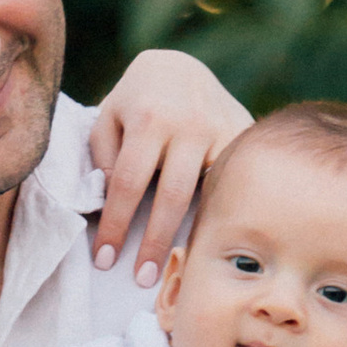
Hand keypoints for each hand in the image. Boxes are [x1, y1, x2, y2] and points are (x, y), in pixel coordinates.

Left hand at [87, 49, 252, 283]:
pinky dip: (224, 210)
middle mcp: (187, 123)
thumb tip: (112, 200)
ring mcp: (221, 129)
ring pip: (211, 190)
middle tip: (143, 279)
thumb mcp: (108, 118)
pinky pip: (233, 181)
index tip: (105, 259)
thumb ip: (104, 157)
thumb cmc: (134, 101)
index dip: (115, 225)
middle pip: (172, 196)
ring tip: (185, 268)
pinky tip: (218, 238)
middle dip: (157, 242)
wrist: (179, 67)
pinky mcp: (243, 135)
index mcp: (147, 118)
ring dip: (197, 232)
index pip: (127, 183)